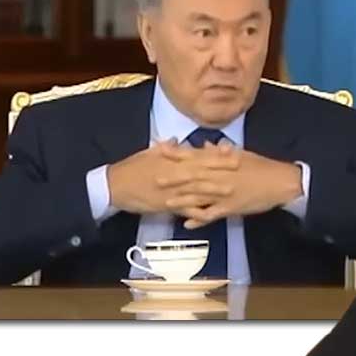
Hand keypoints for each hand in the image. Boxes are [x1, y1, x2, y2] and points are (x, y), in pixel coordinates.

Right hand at [106, 139, 232, 214]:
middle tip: (241, 167)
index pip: (198, 155)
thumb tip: (175, 140)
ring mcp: (172, 190)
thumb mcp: (148, 153)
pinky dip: (196, 212)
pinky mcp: (166, 205)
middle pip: (202, 170)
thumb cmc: (131, 168)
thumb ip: (165, 148)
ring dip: (214, 189)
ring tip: (231, 190)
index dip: (216, 154)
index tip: (232, 151)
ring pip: (196, 189)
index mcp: (172, 160)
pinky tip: (210, 214)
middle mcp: (174, 173)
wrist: (114, 185)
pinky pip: (184, 209)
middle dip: (222, 169)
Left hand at [155, 142, 303, 228]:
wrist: (280, 181)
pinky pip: (213, 214)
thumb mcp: (241, 154)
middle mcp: (220, 175)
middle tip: (155, 179)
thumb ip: (221, 151)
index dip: (177, 154)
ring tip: (166, 203)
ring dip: (182, 200)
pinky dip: (200, 219)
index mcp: (222, 161)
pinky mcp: (231, 207)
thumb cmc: (261, 166)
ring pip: (200, 196)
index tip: (160, 151)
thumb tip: (207, 145)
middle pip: (193, 176)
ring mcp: (225, 192)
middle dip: (173, 178)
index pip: (195, 155)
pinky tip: (187, 223)